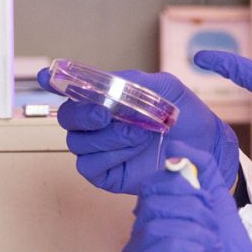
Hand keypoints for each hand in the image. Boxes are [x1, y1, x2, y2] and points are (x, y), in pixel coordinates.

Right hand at [38, 67, 240, 194]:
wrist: (205, 146)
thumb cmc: (185, 115)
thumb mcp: (164, 88)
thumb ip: (134, 82)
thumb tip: (108, 81)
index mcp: (107, 99)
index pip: (71, 89)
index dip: (53, 81)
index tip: (45, 76)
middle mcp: (97, 124)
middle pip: (66, 118)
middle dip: (82, 115)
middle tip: (105, 114)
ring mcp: (99, 150)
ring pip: (78, 143)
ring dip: (109, 136)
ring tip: (140, 132)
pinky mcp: (105, 175)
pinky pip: (90, 165)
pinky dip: (111, 154)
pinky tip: (135, 148)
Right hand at [121, 138, 251, 251]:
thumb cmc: (230, 250)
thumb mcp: (216, 198)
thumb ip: (200, 167)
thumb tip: (176, 144)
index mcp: (153, 219)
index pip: (151, 187)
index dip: (183, 189)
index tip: (208, 204)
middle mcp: (139, 240)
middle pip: (150, 203)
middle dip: (192, 211)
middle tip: (212, 228)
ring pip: (152, 225)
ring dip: (194, 231)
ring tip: (211, 244)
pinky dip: (184, 246)